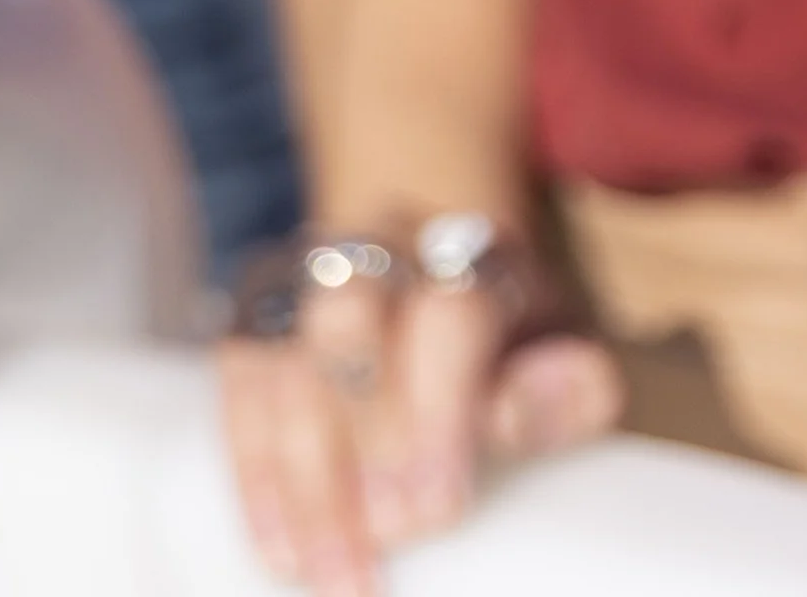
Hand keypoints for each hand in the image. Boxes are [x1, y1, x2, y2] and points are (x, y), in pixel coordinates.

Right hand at [218, 240, 620, 594]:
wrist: (439, 266)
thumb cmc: (510, 338)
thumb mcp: (563, 355)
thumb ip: (566, 389)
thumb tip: (514, 416)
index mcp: (470, 249)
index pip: (449, 310)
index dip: (439, 413)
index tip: (437, 508)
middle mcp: (383, 243)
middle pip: (351, 316)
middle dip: (364, 437)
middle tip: (385, 535)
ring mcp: (312, 272)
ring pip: (288, 355)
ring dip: (304, 473)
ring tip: (327, 570)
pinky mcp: (257, 313)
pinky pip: (240, 380)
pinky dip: (255, 468)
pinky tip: (278, 544)